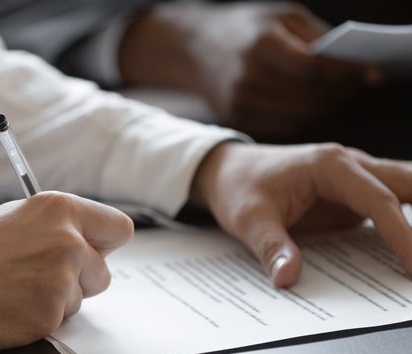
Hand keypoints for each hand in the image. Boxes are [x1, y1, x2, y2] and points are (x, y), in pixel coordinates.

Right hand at [0, 192, 133, 351]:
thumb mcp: (12, 219)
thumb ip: (53, 228)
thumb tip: (81, 239)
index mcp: (60, 209)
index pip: (118, 229)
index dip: (103, 245)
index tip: (92, 253)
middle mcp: (69, 242)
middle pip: (103, 271)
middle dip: (79, 280)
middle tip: (37, 279)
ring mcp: (62, 280)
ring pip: (81, 300)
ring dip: (55, 301)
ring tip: (13, 292)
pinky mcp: (49, 316)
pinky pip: (59, 322)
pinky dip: (38, 321)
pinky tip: (8, 309)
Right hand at [119, 2, 380, 139]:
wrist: (194, 48)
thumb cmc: (245, 27)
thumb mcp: (280, 17)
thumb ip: (313, 37)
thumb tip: (346, 64)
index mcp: (259, 45)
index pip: (312, 68)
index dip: (345, 74)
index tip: (371, 73)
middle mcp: (247, 77)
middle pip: (308, 96)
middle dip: (341, 93)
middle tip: (359, 86)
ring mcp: (240, 102)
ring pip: (298, 116)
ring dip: (325, 108)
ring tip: (339, 95)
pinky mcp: (237, 118)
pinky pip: (282, 125)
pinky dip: (304, 118)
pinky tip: (313, 105)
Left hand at [191, 141, 411, 287]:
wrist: (228, 170)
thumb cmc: (238, 187)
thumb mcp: (247, 218)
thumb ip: (271, 247)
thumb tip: (288, 278)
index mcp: (330, 166)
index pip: (379, 200)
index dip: (401, 234)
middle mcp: (351, 166)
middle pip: (408, 186)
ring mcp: (356, 180)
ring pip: (407, 190)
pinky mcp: (354, 197)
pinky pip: (391, 208)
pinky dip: (407, 223)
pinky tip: (409, 254)